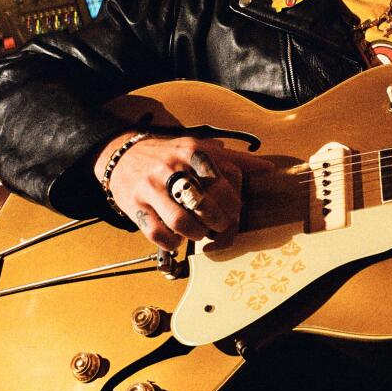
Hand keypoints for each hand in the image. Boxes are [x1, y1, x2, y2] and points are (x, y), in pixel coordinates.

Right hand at [95, 133, 268, 249]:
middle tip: (220, 226)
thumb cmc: (170, 155)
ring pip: (181, 222)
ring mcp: (151, 188)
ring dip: (197, 234)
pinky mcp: (134, 206)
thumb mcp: (200, 148)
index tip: (234, 211)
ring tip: (199, 232)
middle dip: (218, 222)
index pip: (222, 182)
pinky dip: (172, 242)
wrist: (123, 154)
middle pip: (204, 205)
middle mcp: (171, 168)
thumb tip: (269, 168)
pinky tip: (177, 238)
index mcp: (192, 151)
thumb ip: (234, 160)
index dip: (233, 203)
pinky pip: (157, 233)